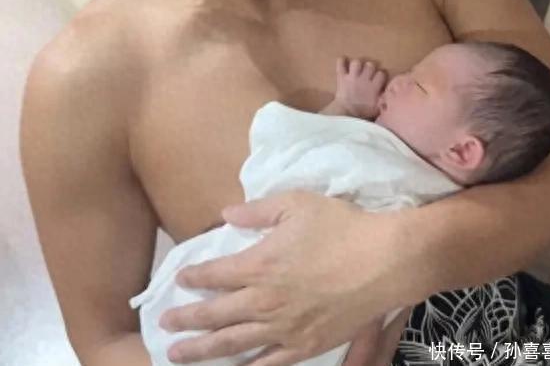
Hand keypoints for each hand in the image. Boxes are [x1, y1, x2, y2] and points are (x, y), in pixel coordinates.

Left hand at [159, 191, 409, 365]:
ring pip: (233, 344)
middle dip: (185, 320)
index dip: (194, 277)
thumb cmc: (340, 226)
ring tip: (178, 355)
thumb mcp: (296, 203)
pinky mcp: (306, 345)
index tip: (179, 279)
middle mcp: (264, 301)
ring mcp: (284, 328)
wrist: (383, 260)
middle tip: (163, 325)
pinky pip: (269, 363)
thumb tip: (226, 212)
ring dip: (202, 350)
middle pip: (214, 314)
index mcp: (259, 264)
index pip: (215, 274)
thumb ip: (257, 210)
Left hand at [335, 58, 386, 118]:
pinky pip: (341, 64)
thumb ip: (384, 100)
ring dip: (356, 65)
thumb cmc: (363, 113)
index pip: (381, 74)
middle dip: (370, 68)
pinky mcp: (341, 77)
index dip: (381, 75)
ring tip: (356, 69)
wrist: (346, 113)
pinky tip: (342, 61)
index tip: (379, 79)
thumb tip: (389, 95)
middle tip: (367, 74)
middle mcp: (364, 78)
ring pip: (356, 62)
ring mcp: (352, 76)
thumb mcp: (377, 109)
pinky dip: (341, 61)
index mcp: (374, 86)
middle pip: (370, 65)